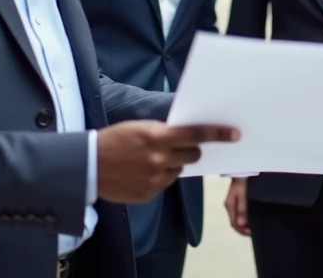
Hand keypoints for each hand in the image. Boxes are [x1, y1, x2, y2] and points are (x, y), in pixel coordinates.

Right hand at [96, 121, 238, 203]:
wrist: (88, 165)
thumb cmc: (114, 140)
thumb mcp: (140, 128)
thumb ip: (163, 132)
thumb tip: (187, 135)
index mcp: (156, 137)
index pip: (195, 135)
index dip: (217, 134)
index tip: (234, 134)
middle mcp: (158, 159)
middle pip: (193, 155)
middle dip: (191, 150)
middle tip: (180, 147)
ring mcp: (154, 179)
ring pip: (179, 169)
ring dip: (172, 164)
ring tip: (150, 160)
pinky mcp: (149, 194)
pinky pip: (166, 183)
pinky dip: (160, 177)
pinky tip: (141, 172)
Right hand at [224, 178, 249, 235]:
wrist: (241, 170)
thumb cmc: (242, 181)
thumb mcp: (243, 195)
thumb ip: (242, 209)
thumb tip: (242, 223)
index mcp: (229, 205)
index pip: (233, 223)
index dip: (241, 230)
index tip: (250, 234)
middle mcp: (229, 206)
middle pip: (235, 222)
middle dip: (242, 229)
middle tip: (253, 233)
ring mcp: (232, 203)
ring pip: (237, 218)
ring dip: (244, 224)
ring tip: (253, 228)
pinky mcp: (237, 200)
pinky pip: (239, 213)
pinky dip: (244, 218)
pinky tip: (250, 219)